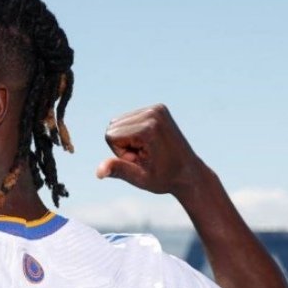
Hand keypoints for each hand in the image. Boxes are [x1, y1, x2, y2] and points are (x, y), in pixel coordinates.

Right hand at [95, 104, 213, 196]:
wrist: (189, 173)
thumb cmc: (164, 179)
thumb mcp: (139, 178)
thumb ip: (118, 169)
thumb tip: (98, 172)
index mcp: (148, 128)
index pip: (110, 136)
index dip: (120, 153)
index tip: (141, 160)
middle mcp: (153, 112)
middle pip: (113, 127)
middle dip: (123, 145)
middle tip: (145, 156)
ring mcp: (157, 108)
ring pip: (118, 123)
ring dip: (127, 139)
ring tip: (148, 150)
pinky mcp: (158, 108)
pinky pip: (128, 120)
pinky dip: (133, 132)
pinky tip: (149, 142)